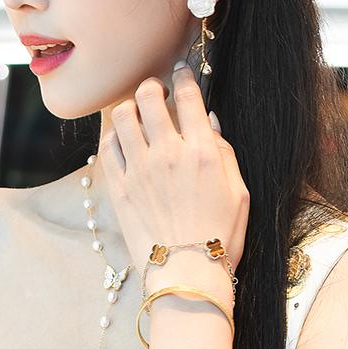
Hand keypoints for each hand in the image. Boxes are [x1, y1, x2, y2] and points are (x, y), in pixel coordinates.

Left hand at [100, 60, 248, 282]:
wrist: (187, 275)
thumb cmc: (220, 238)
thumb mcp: (239, 193)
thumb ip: (224, 153)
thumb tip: (209, 122)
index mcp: (202, 151)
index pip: (189, 96)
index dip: (184, 77)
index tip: (181, 73)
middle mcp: (168, 153)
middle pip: (150, 96)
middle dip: (153, 86)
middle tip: (156, 92)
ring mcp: (139, 170)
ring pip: (123, 115)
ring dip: (130, 107)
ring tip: (136, 113)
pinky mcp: (119, 188)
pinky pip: (108, 146)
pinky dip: (114, 134)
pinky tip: (121, 137)